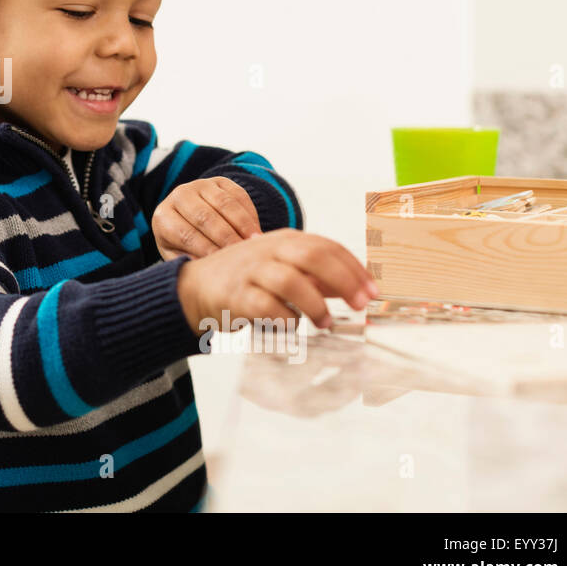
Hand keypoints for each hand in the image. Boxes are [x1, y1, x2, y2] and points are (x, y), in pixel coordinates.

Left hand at [153, 177, 261, 259]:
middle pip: (205, 217)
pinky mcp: (220, 181)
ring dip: (242, 225)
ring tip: (254, 242)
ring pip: (224, 203)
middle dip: (226, 237)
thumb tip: (206, 268)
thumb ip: (188, 261)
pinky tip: (256, 230)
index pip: (185, 235)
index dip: (206, 250)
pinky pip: (238, 195)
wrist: (190, 217)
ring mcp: (199, 185)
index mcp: (163, 217)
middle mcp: (179, 196)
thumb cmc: (184, 245)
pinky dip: (249, 213)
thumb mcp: (179, 255)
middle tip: (242, 254)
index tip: (223, 265)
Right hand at [174, 227, 376, 333]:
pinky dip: (283, 318)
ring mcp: (250, 271)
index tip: (373, 291)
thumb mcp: (282, 268)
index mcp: (284, 240)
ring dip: (315, 305)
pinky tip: (291, 325)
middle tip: (361, 305)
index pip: (327, 246)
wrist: (193, 287)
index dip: (354, 268)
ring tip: (325, 323)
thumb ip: (316, 276)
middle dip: (343, 280)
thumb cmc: (245, 279)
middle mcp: (268, 250)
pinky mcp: (234, 295)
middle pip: (312, 256)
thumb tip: (356, 289)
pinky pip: (265, 306)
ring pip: (290, 280)